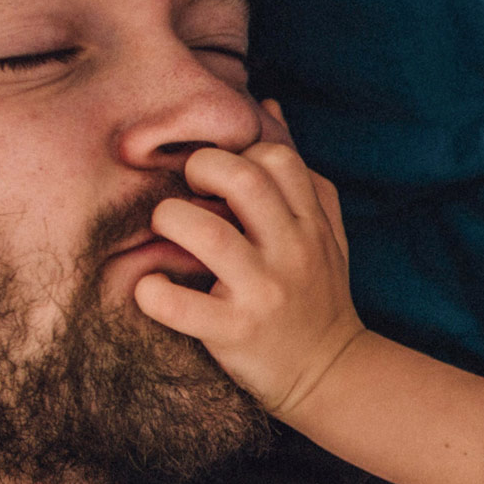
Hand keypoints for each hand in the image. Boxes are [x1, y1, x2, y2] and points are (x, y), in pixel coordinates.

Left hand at [131, 111, 370, 421]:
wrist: (332, 376)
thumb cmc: (318, 296)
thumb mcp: (325, 232)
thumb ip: (300, 174)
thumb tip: (270, 108)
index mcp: (312, 226)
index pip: (277, 159)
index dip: (237, 156)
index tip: (218, 179)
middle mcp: (293, 253)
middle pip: (243, 181)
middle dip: (200, 172)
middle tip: (185, 193)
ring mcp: (264, 293)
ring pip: (207, 234)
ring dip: (170, 223)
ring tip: (164, 234)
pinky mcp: (235, 333)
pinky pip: (178, 304)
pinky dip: (152, 292)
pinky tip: (151, 288)